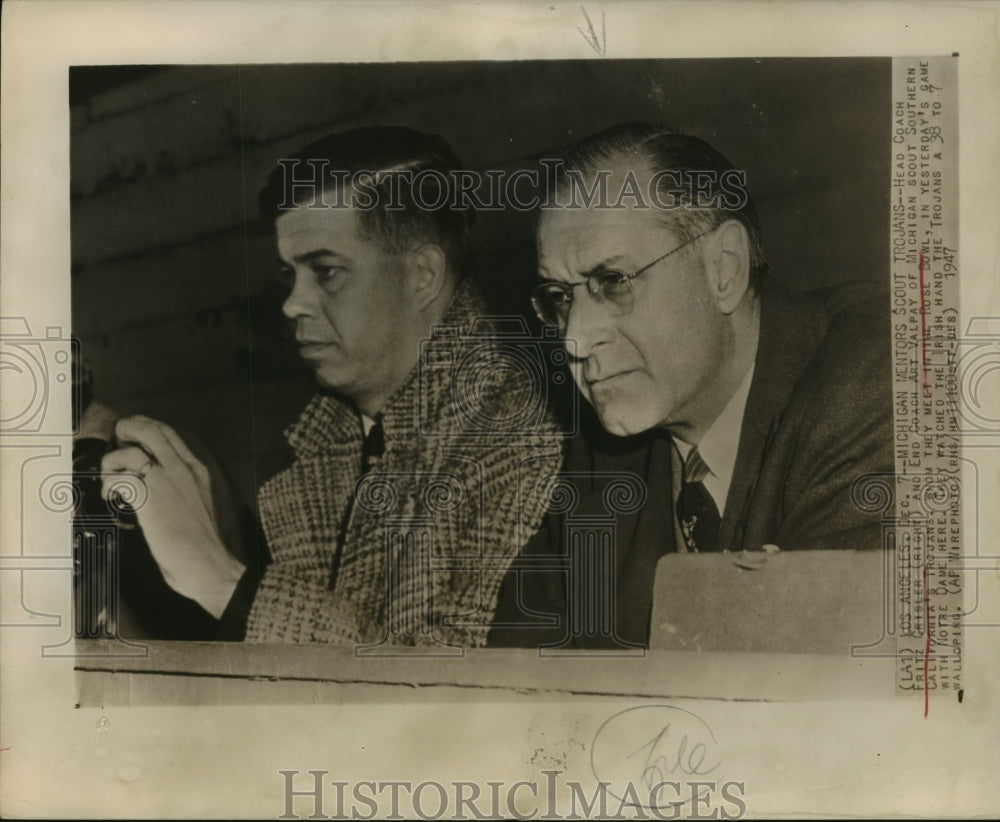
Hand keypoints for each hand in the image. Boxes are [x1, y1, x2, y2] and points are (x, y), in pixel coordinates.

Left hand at [101, 415, 244, 618]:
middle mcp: (189, 465)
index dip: (152, 430)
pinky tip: (110, 496)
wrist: (219, 567)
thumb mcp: (216, 502)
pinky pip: (120, 476)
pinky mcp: (150, 498)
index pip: (175, 432)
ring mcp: (169, 479)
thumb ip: (199, 485)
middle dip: (129, 429)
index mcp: (208, 466)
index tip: (141, 438)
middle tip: (118, 440)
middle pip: (152, 429)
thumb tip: (178, 485)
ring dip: (114, 457)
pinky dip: (110, 482)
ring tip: (110, 472)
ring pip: (132, 447)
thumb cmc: (219, 544)